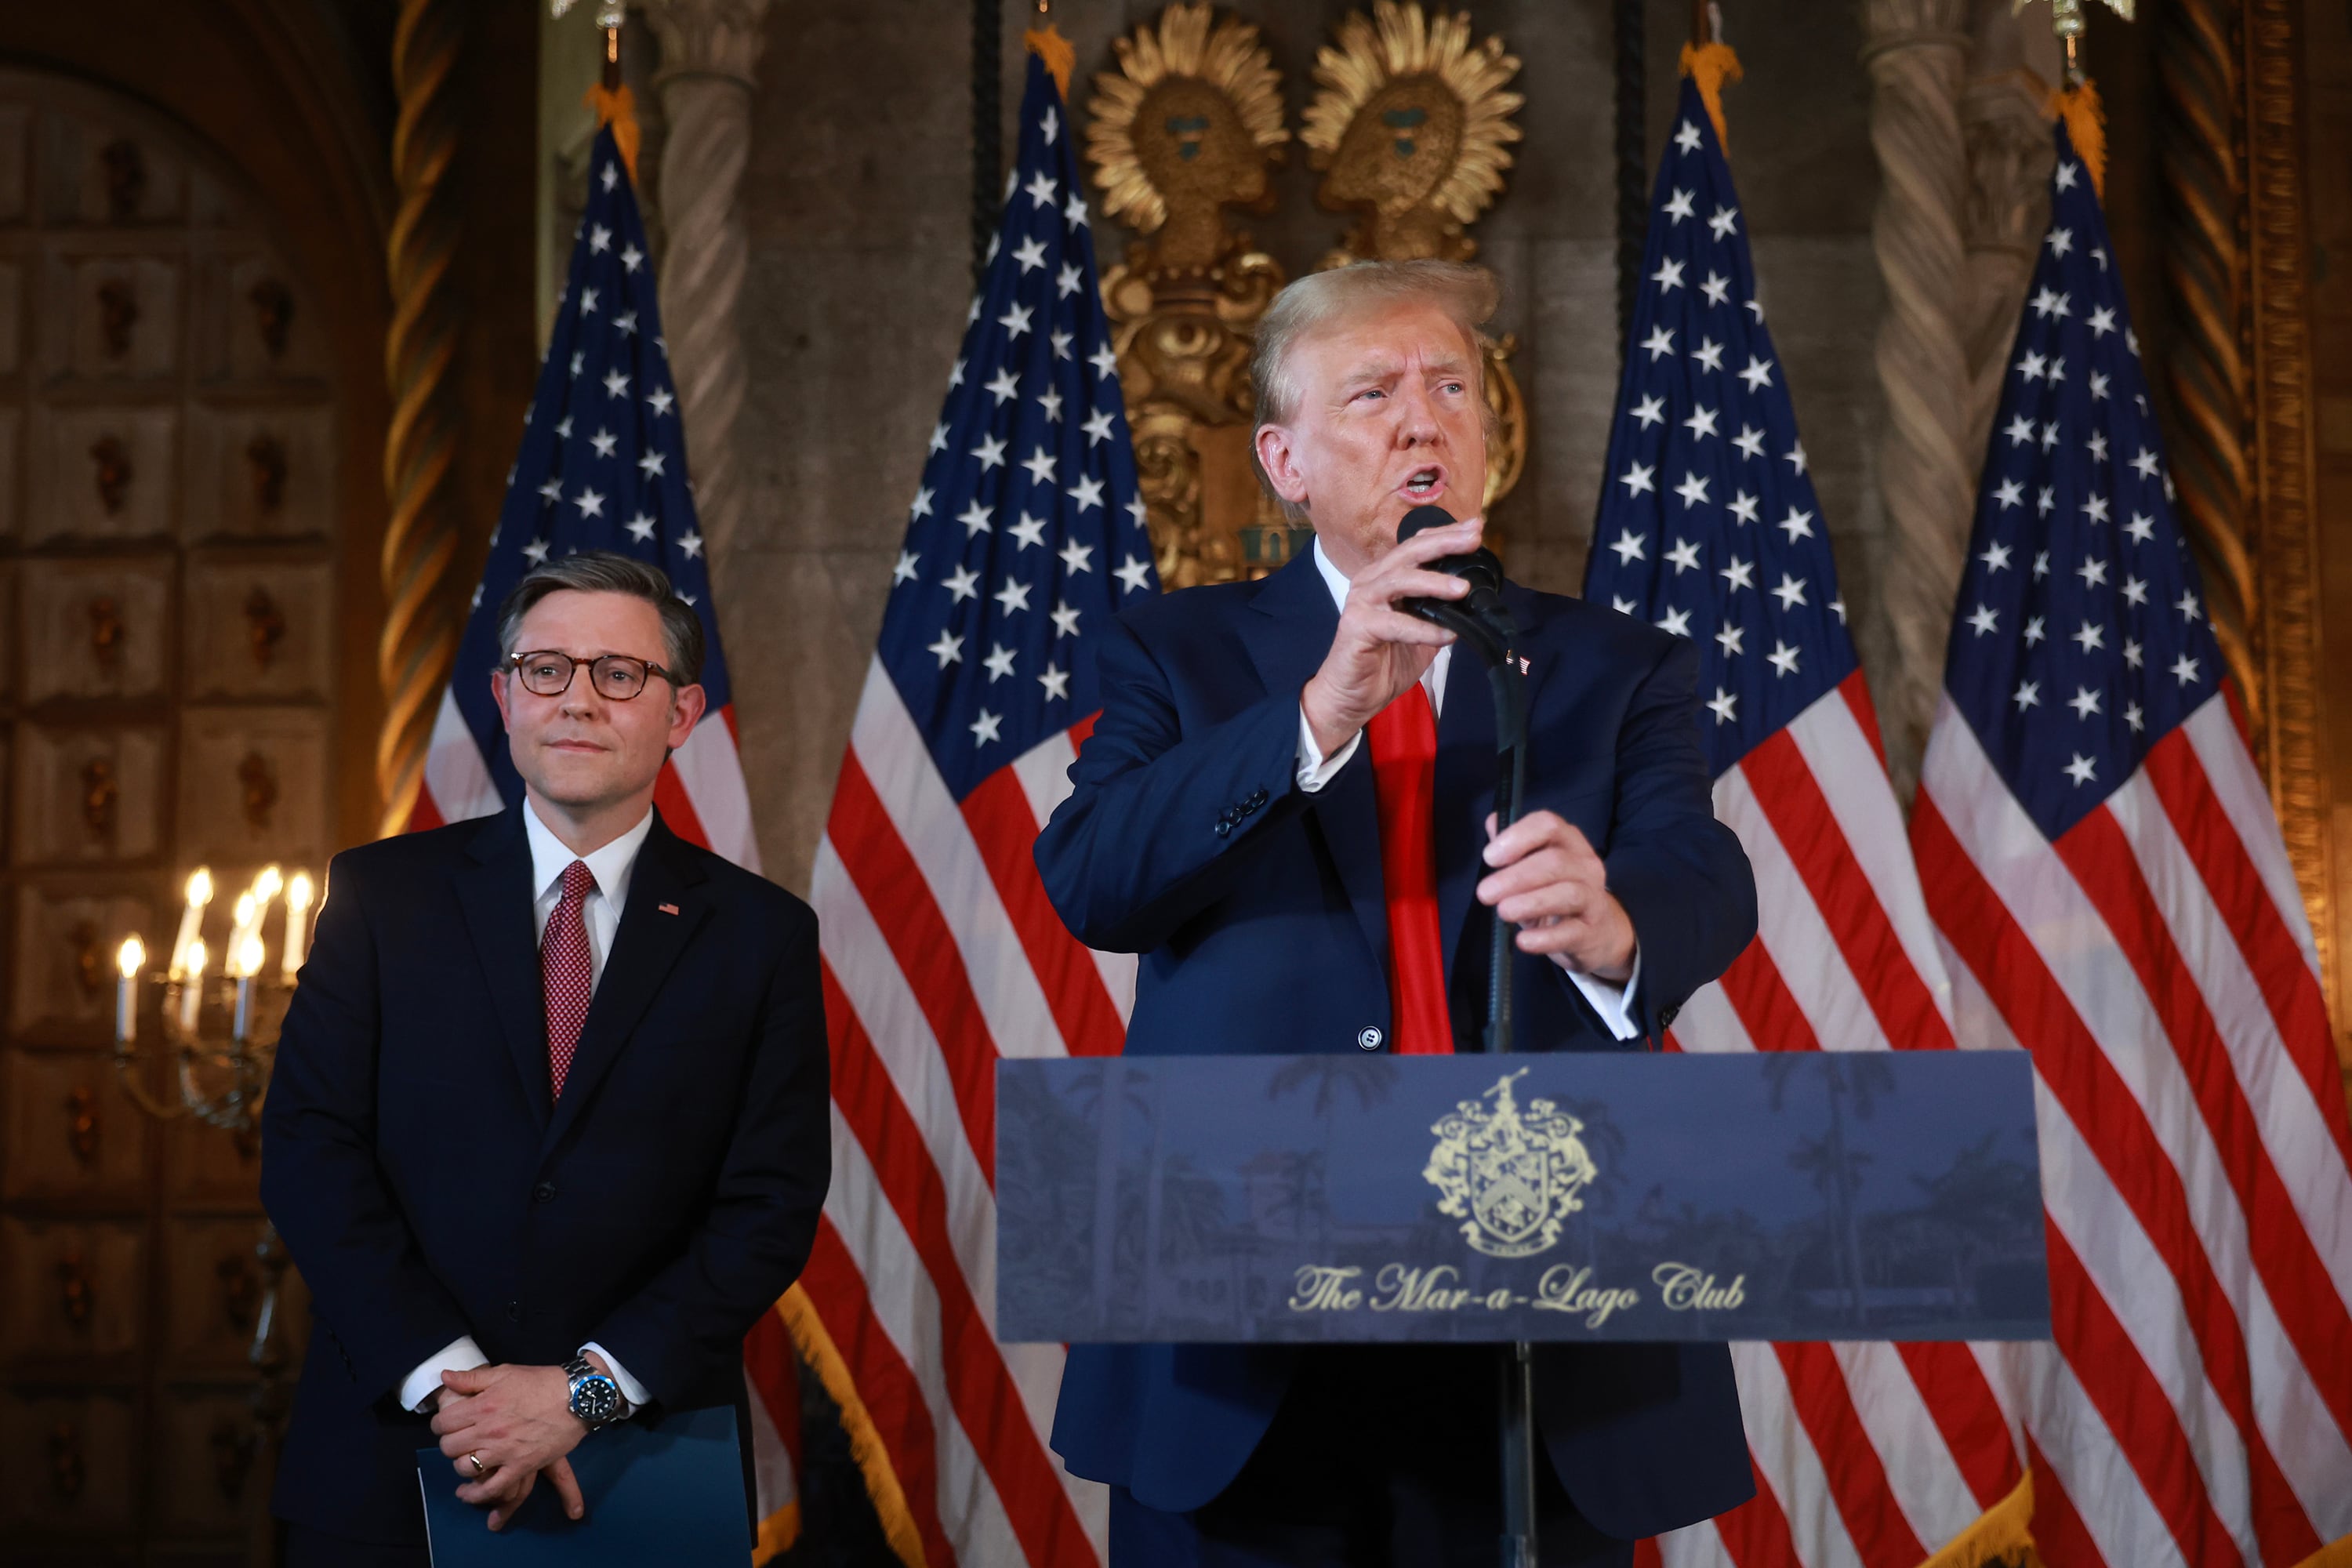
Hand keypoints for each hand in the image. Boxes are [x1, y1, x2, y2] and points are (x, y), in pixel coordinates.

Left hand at [432, 1363, 588, 1528]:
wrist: (576, 1398)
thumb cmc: (541, 1382)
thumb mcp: (505, 1372)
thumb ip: (472, 1378)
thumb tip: (445, 1377)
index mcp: (483, 1406)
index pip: (443, 1422)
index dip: (440, 1423)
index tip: (447, 1423)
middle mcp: (489, 1431)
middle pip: (449, 1447)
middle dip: (449, 1443)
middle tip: (459, 1439)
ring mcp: (504, 1452)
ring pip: (464, 1467)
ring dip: (461, 1464)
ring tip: (467, 1458)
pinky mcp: (520, 1467)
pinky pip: (491, 1488)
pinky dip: (475, 1494)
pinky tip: (466, 1492)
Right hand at [1299, 517, 1482, 755]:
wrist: (1351, 697)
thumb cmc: (1384, 662)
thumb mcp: (1422, 631)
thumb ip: (1440, 611)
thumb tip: (1474, 599)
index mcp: (1385, 577)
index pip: (1416, 546)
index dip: (1445, 534)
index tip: (1476, 526)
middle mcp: (1371, 582)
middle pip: (1409, 552)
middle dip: (1444, 542)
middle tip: (1474, 538)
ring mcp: (1361, 602)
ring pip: (1399, 581)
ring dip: (1433, 583)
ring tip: (1462, 588)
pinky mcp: (1357, 627)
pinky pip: (1396, 624)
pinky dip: (1424, 629)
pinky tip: (1447, 635)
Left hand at [1477, 811, 1635, 981]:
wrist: (1595, 931)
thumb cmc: (1554, 893)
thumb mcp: (1532, 866)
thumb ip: (1512, 845)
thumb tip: (1493, 822)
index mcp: (1568, 841)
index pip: (1548, 825)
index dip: (1518, 837)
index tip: (1490, 858)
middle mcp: (1585, 864)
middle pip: (1555, 862)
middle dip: (1516, 877)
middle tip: (1485, 893)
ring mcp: (1593, 898)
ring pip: (1568, 894)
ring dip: (1530, 902)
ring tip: (1503, 912)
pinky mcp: (1591, 931)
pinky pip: (1571, 933)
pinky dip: (1545, 937)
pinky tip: (1523, 941)